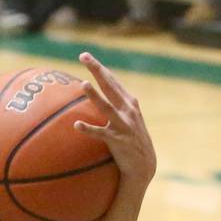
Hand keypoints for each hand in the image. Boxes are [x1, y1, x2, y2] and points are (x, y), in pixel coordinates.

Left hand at [74, 52, 156, 189]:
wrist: (143, 166)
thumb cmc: (131, 140)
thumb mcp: (127, 118)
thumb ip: (116, 105)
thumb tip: (100, 92)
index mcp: (129, 103)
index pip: (111, 80)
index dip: (99, 67)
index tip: (85, 55)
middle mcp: (128, 110)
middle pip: (110, 85)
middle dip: (97, 70)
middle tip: (83, 56)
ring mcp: (123, 124)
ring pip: (106, 107)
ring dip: (95, 96)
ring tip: (83, 84)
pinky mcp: (118, 140)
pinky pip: (100, 133)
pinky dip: (88, 129)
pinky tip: (76, 125)